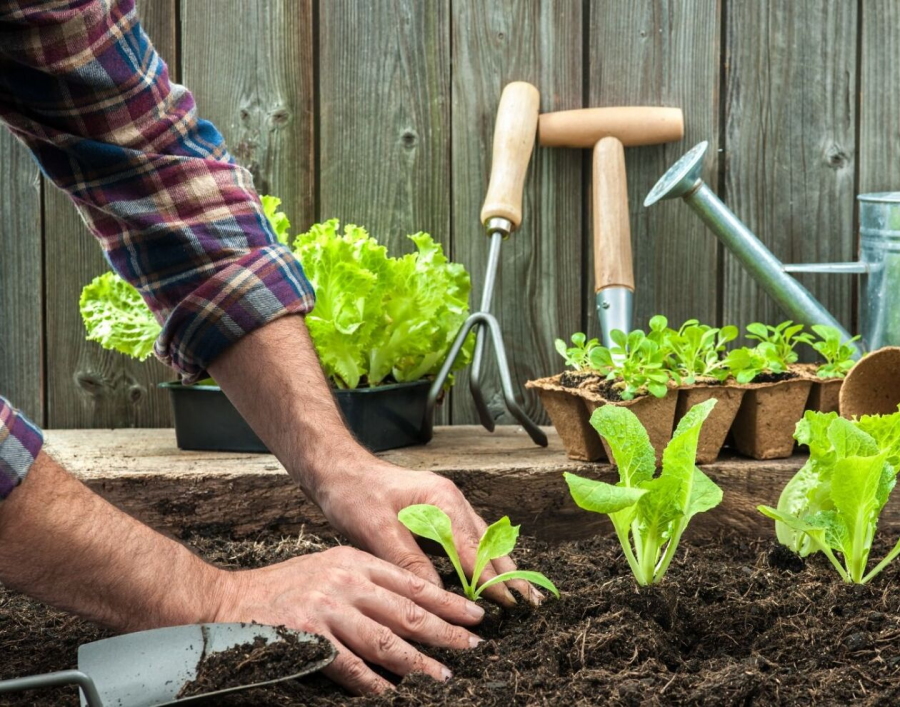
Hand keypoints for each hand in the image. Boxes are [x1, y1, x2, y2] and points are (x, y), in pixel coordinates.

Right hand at [214, 545, 483, 693]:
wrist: (229, 600)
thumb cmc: (284, 587)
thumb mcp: (330, 568)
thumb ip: (366, 583)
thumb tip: (410, 609)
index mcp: (355, 561)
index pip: (412, 582)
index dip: (447, 601)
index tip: (474, 615)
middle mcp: (345, 581)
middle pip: (407, 610)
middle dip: (445, 631)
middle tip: (473, 646)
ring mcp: (327, 609)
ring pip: (385, 640)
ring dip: (417, 662)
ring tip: (443, 676)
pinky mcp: (308, 637)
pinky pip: (350, 666)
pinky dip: (373, 682)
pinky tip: (391, 693)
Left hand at [312, 460, 541, 606]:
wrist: (338, 470)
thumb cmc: (354, 494)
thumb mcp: (377, 530)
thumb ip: (409, 561)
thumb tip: (437, 595)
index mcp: (442, 500)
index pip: (474, 549)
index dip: (492, 579)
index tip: (511, 604)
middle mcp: (451, 501)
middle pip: (488, 543)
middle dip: (509, 574)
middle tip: (531, 603)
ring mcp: (446, 505)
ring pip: (482, 541)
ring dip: (499, 567)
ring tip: (520, 594)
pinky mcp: (437, 513)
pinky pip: (468, 539)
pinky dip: (481, 559)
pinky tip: (488, 576)